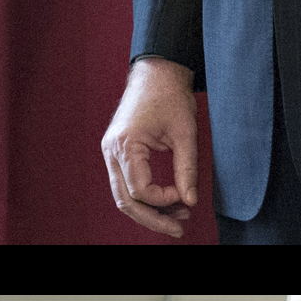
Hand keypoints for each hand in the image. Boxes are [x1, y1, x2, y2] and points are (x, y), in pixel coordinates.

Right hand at [101, 58, 198, 236]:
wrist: (156, 72)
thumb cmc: (169, 95)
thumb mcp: (185, 133)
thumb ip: (187, 169)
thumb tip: (190, 200)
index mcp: (125, 144)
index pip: (140, 190)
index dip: (165, 199)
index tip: (186, 193)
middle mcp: (112, 151)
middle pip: (125, 201)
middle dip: (153, 218)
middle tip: (179, 228)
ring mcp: (111, 152)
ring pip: (123, 196)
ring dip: (148, 210)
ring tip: (176, 217)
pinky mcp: (118, 152)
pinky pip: (126, 184)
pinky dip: (144, 197)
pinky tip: (166, 201)